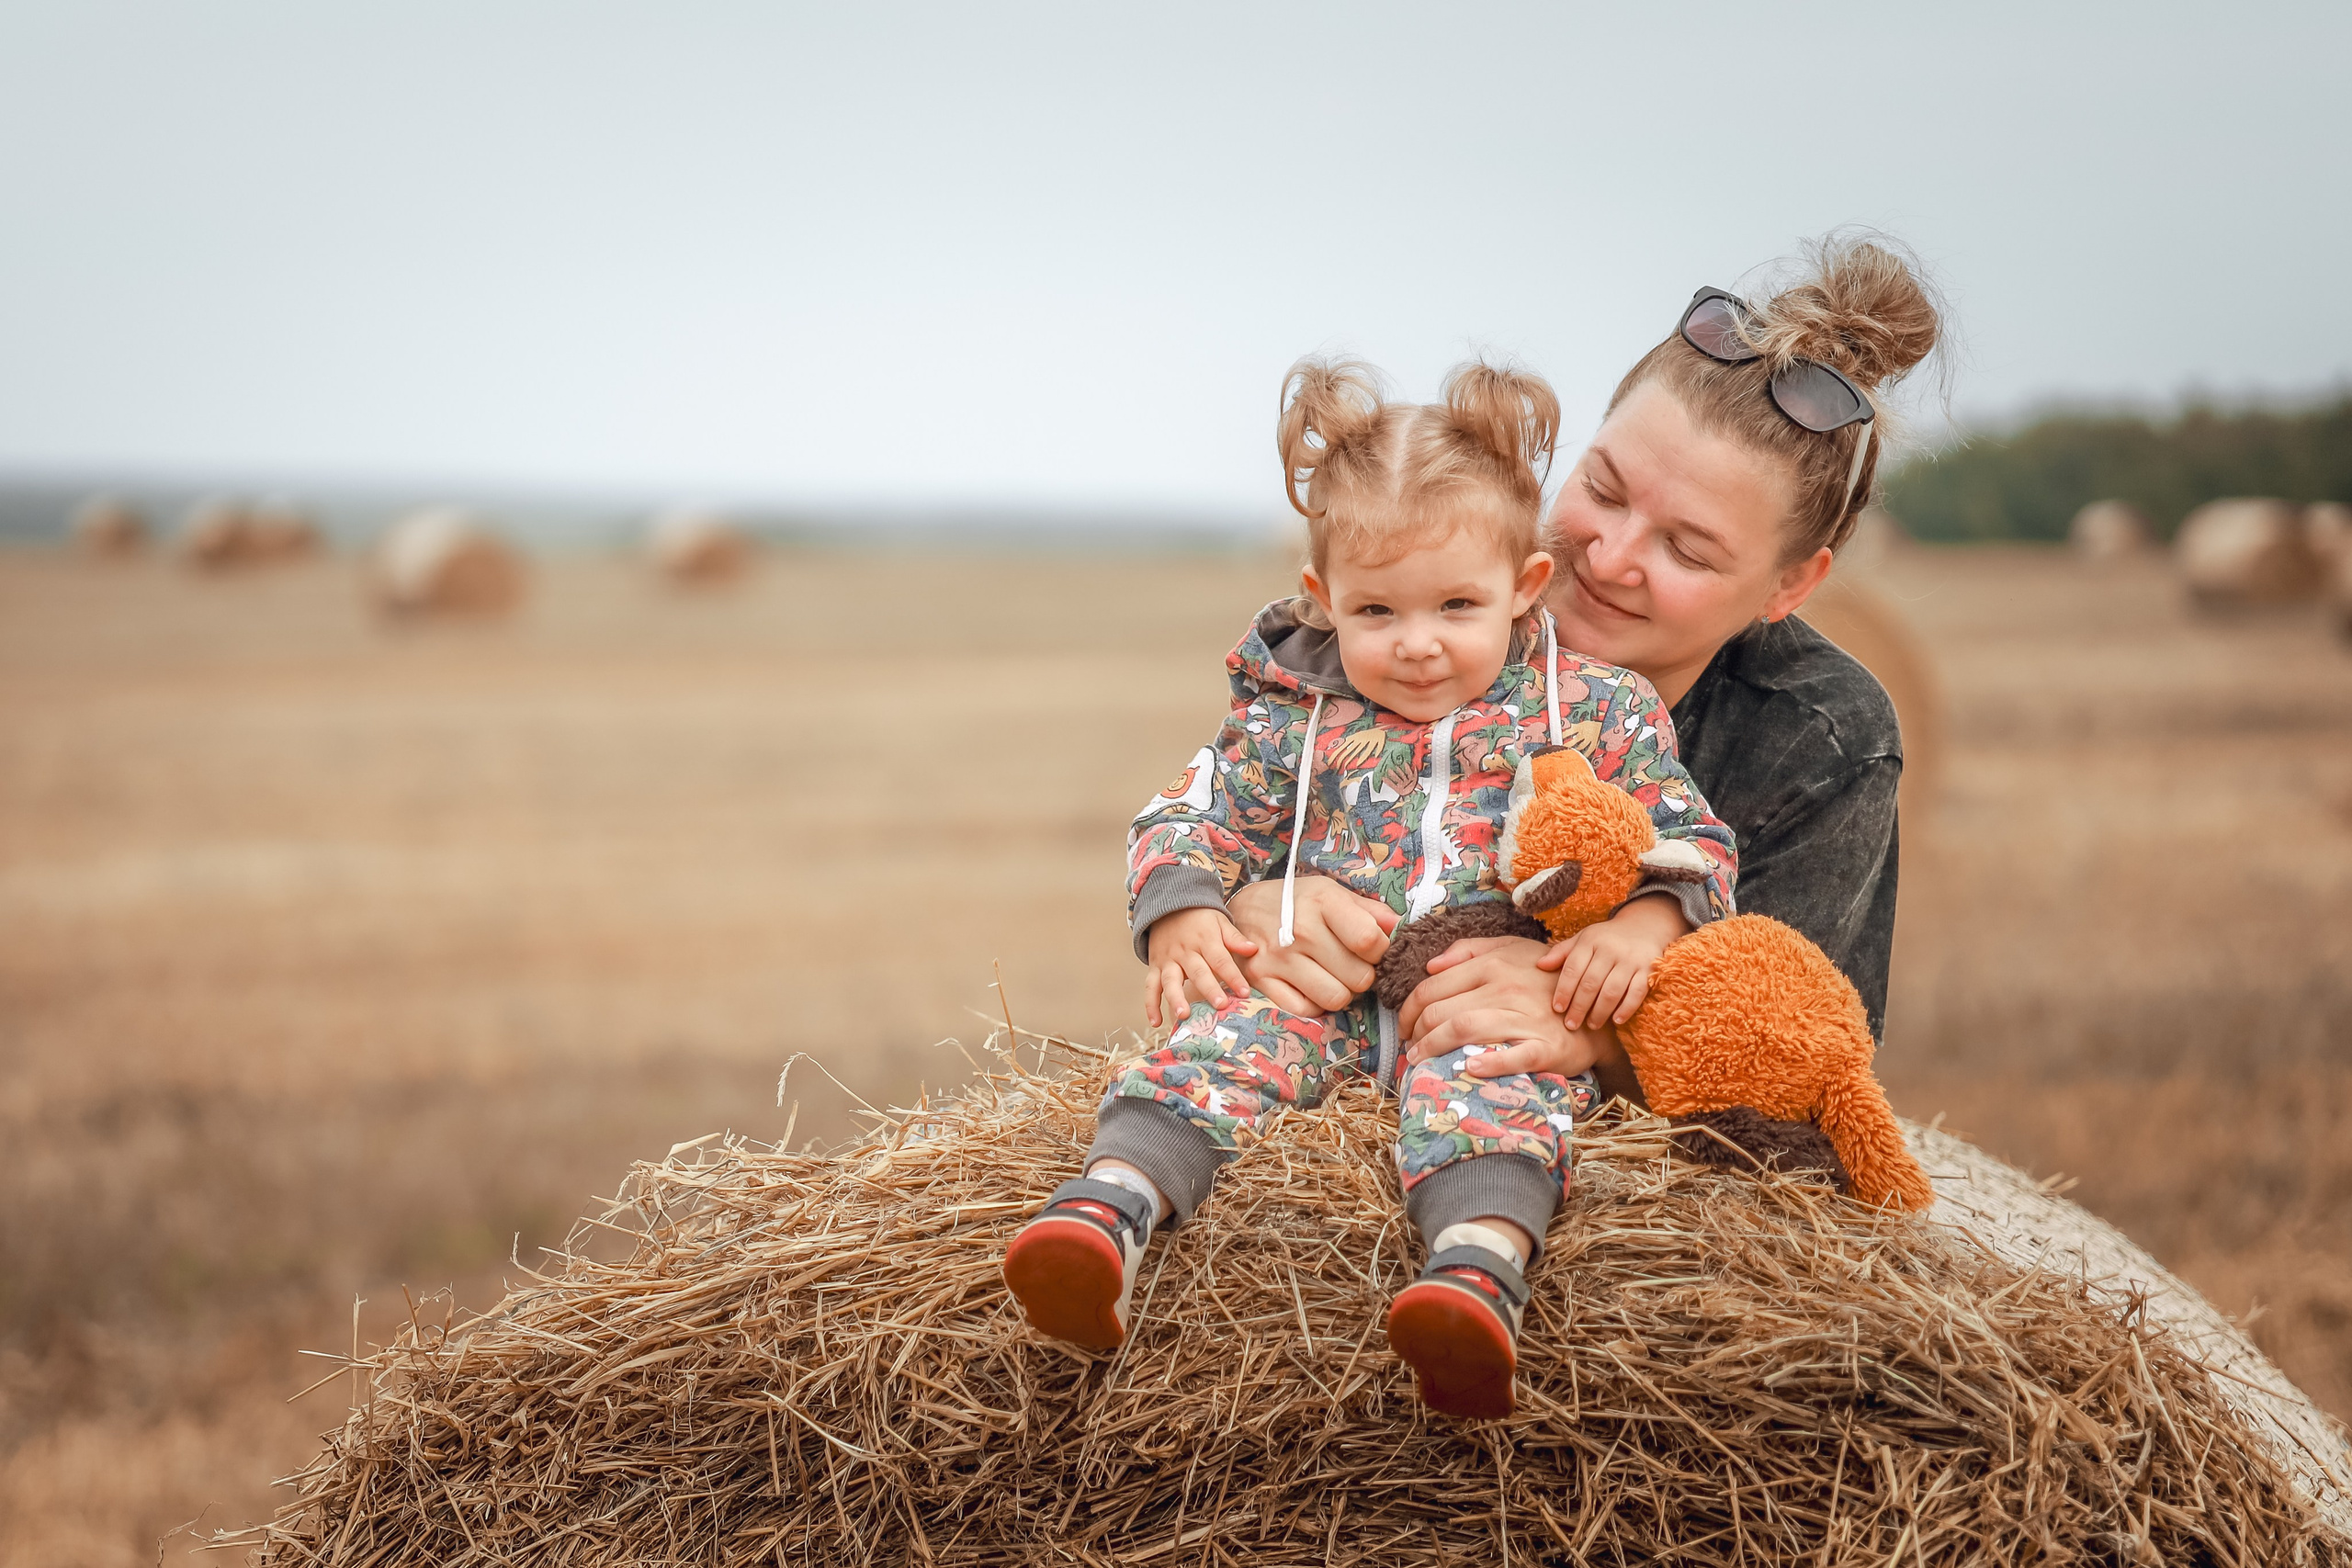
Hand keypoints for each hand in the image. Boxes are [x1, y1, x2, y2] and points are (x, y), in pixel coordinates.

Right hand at [1143, 908, 1255, 1029]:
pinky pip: (1150, 986)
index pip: (1220, 960)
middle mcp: (1185, 951)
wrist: (1168, 907)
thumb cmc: (1199, 919)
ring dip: (1176, 998)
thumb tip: (1253, 949)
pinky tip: (1155, 1022)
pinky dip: (1150, 1004)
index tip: (1244, 992)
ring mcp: (1168, 960)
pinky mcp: (1155, 967)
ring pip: (1170, 980)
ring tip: (1183, 1015)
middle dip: (1209, 989)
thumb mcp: (1219, 921)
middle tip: (1220, 1005)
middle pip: (1198, 972)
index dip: (1233, 976)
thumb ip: (1234, 937)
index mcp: (1204, 940)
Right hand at [1225, 876, 1397, 1015]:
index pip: (1369, 941)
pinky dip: (1315, 1004)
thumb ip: (1369, 910)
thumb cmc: (1296, 901)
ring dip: (1342, 992)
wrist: (1242, 909)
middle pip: (1359, 977)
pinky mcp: (1262, 980)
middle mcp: (1300, 931)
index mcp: (1322, 902)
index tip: (1370, 948)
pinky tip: (1312, 986)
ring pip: (1336, 998)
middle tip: (1351, 964)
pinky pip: (1306, 1010)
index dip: (1380, 951)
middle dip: (1362, 975)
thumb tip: (1400, 927)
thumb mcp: (1330, 893)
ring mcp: (1279, 958)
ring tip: (1333, 976)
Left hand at [1396, 935, 1600, 1076]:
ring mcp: (1525, 1018)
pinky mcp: (1545, 1047)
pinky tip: (1467, 1070)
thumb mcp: (1511, 950)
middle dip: (1415, 1033)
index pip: (1434, 987)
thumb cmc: (1545, 979)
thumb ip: (1469, 951)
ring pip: (1464, 1029)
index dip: (1409, 1010)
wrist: (1595, 1008)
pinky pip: (1512, 1056)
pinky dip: (1486, 1064)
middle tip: (1409, 1049)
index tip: (1404, 1027)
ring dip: (1433, 1049)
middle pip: (1442, 1011)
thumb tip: (1430, 965)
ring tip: (1420, 1062)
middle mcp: (1505, 988)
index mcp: (1493, 965)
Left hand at [1548, 895, 1689, 1028]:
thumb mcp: (1584, 939)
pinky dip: (1626, 1008)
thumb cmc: (1607, 938)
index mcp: (1591, 941)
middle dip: (1579, 1007)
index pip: (1573, 968)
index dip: (1563, 990)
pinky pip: (1637, 992)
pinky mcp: (1648, 969)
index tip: (1557, 1008)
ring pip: (1612, 990)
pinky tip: (1616, 1021)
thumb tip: (1539, 965)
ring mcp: (1631, 960)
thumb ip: (1562, 952)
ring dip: (1600, 1011)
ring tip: (1591, 1025)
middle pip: (1591, 983)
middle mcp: (1610, 949)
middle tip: (1571, 1024)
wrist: (1645, 927)